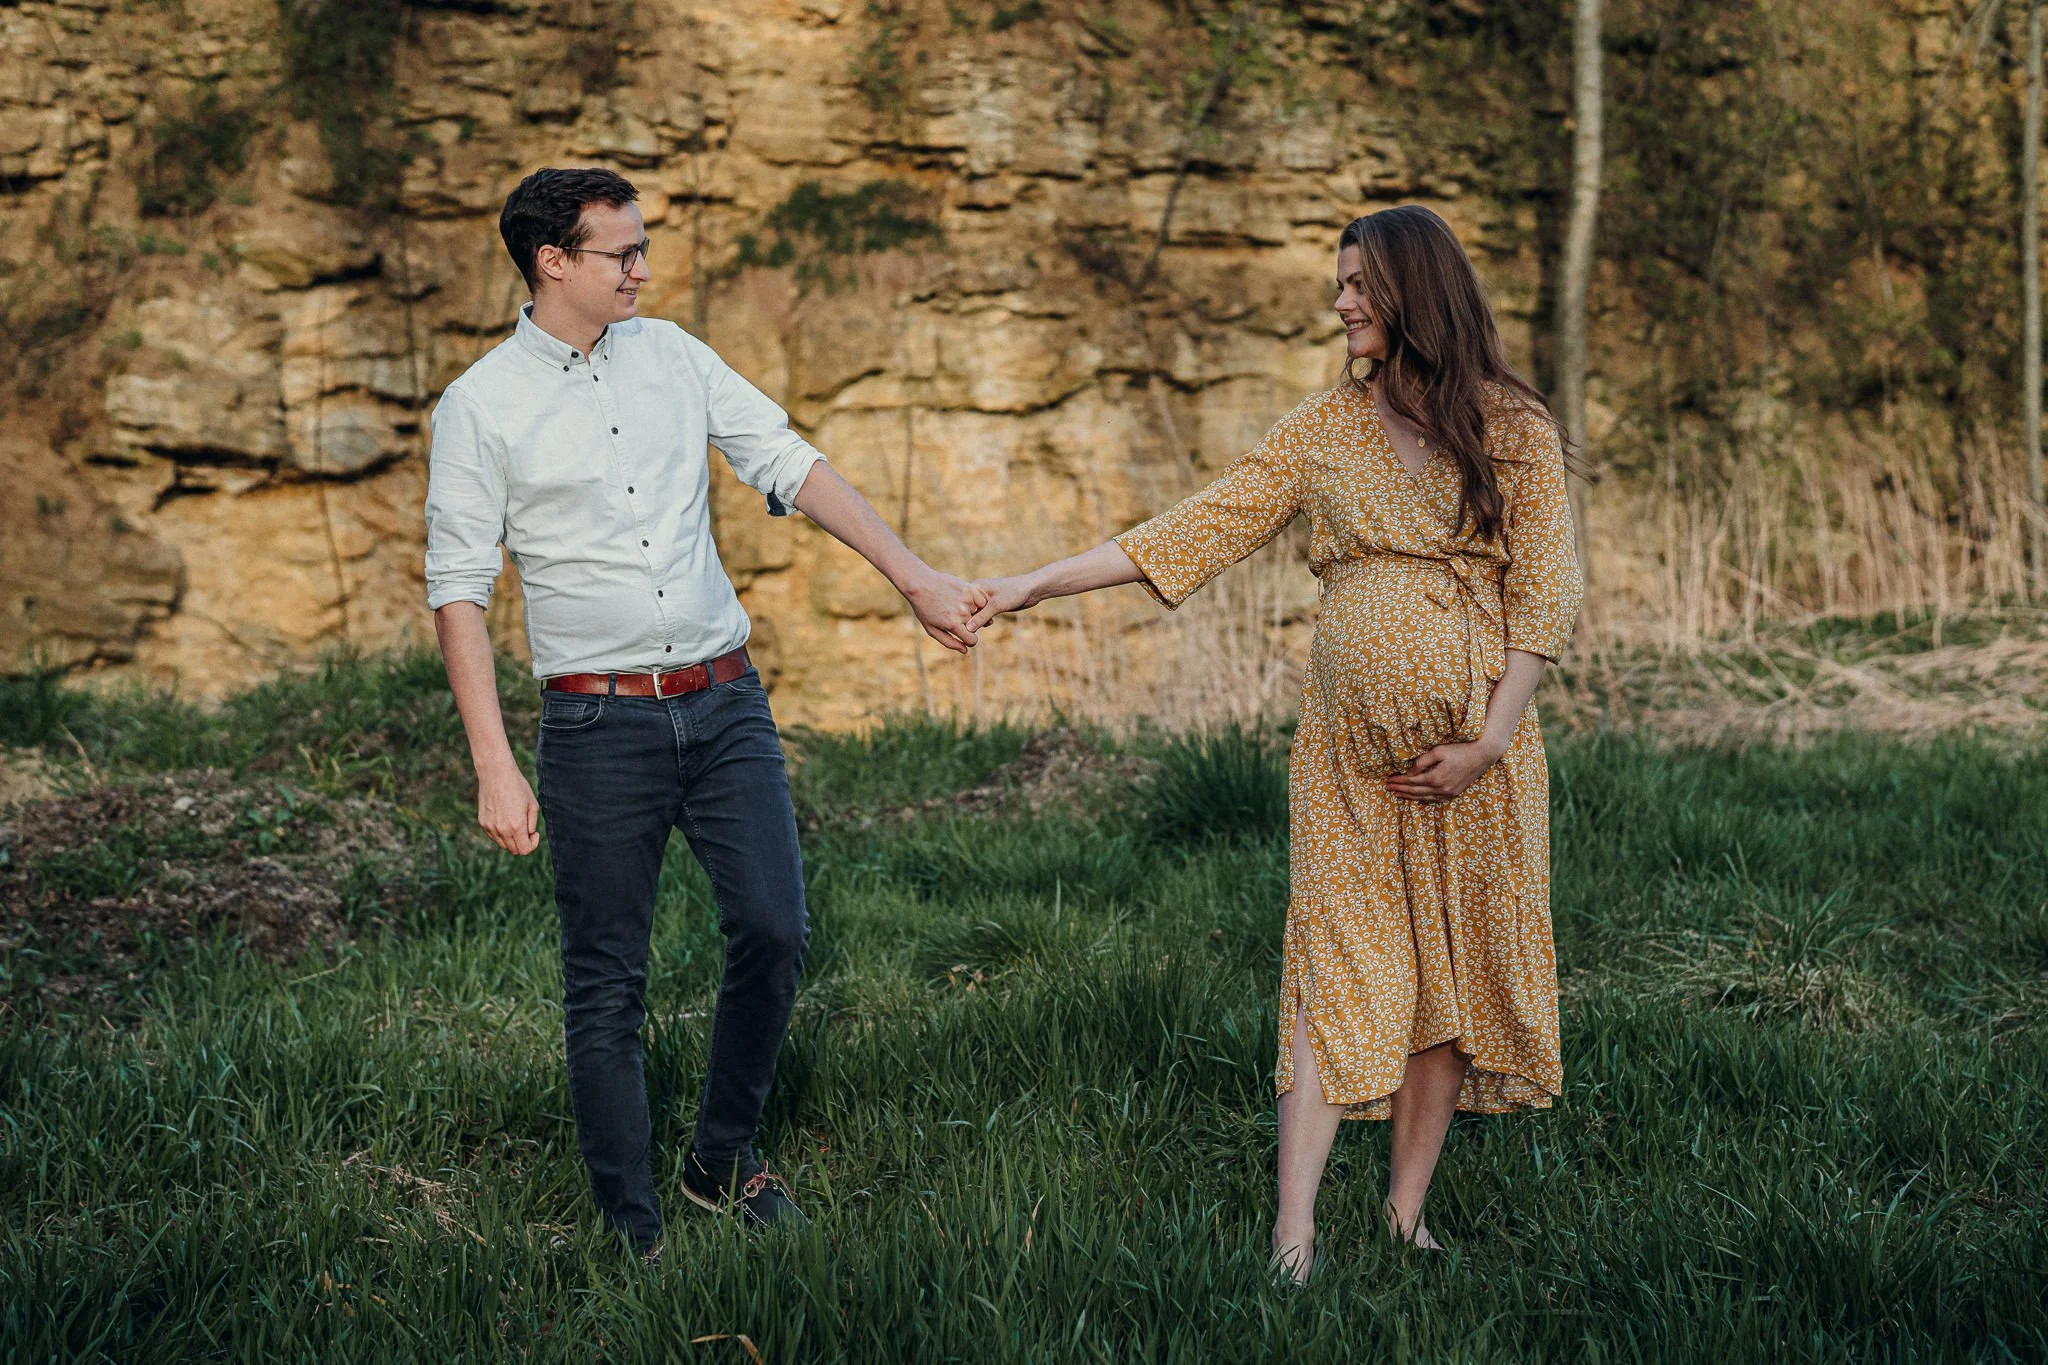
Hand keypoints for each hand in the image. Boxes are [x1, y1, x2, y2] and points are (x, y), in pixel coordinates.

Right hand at [477, 757, 539, 853]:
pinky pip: (493, 836)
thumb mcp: (532, 805)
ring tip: (516, 823)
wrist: (496, 774)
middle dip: (523, 843)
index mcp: (516, 826)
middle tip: (527, 830)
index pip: (525, 850)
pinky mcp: (482, 823)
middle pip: (514, 850)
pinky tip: (505, 819)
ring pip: (503, 845)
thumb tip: (528, 836)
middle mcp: (502, 830)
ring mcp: (490, 827)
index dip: (532, 845)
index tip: (534, 834)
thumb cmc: (518, 787)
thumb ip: (532, 825)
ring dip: (512, 839)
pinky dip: (501, 833)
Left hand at [902, 569, 990, 653]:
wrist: (920, 584)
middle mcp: (962, 613)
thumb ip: (949, 642)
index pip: (972, 640)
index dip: (969, 640)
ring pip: (979, 612)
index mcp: (953, 625)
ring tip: (957, 605)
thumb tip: (966, 650)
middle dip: (968, 624)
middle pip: (975, 626)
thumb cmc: (924, 608)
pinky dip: (978, 601)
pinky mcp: (970, 589)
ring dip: (973, 611)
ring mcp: (967, 600)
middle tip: (954, 615)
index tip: (965, 635)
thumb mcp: (932, 629)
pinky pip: (982, 600)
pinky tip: (966, 599)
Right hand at [966, 574, 1036, 631]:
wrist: (1032, 589)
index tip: (962, 627)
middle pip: (966, 610)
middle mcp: (977, 593)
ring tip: (982, 626)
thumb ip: (981, 617)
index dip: (961, 616)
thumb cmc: (1014, 592)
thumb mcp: (996, 605)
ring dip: (977, 621)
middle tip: (971, 630)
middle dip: (968, 620)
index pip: (961, 604)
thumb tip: (968, 629)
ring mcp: (984, 599)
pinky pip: (983, 615)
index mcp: (974, 588)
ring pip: (975, 614)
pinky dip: (983, 621)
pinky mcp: (992, 605)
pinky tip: (988, 624)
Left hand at [1384, 741, 1500, 802]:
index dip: (1399, 780)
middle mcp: (1441, 789)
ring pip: (1424, 798)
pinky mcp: (1454, 793)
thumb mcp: (1438, 751)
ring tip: (1397, 794)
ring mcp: (1448, 793)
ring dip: (1409, 796)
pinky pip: (1434, 799)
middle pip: (1415, 791)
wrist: (1482, 755)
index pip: (1411, 781)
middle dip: (1400, 789)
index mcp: (1436, 778)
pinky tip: (1416, 797)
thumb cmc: (1460, 749)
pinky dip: (1422, 798)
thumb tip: (1410, 771)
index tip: (1388, 779)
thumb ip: (1422, 762)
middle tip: (1388, 787)